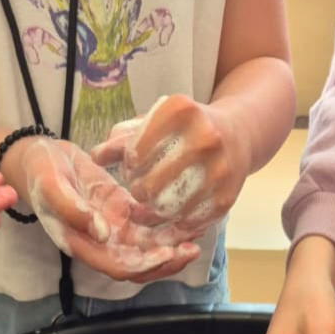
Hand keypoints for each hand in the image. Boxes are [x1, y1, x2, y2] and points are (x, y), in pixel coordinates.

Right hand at [13, 138, 200, 282]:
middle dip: (166, 261)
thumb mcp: (51, 186)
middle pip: (139, 264)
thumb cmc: (41, 172)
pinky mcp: (122, 212)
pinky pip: (148, 226)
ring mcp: (113, 229)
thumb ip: (73, 210)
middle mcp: (101, 243)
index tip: (167, 253)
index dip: (144, 265)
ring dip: (172, 246)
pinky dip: (168, 226)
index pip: (118, 267)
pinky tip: (188, 217)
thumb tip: (102, 233)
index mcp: (83, 244)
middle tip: (192, 250)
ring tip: (197, 235)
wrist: (40, 157)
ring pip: (148, 247)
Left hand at [92, 94, 247, 230]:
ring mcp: (219, 169)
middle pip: (149, 186)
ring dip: (155, 212)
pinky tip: (175, 212)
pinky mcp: (226, 197)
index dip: (129, 167)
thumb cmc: (186, 129)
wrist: (239, 135)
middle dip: (138, 193)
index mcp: (180, 111)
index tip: (133, 167)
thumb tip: (95, 157)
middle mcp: (204, 137)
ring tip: (154, 204)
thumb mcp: (155, 123)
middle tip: (140, 191)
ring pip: (168, 209)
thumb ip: (121, 140)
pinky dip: (177, 222)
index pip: (135, 153)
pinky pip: (189, 222)